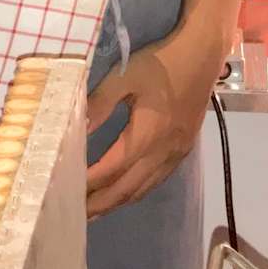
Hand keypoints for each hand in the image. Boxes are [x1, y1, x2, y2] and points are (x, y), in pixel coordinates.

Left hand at [83, 29, 221, 216]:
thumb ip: (99, 104)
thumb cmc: (161, 61)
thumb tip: (75, 129)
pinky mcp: (183, 149)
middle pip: (127, 189)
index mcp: (147, 134)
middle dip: (100, 204)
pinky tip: (125, 192)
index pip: (111, 169)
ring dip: (118, 202)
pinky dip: (137, 191)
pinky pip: (157, 180)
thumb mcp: (124, 76)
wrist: (203, 53)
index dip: (88, 183)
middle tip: (74, 215)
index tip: (65, 191)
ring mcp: (177, 153)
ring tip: (95, 211)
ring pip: (144, 188)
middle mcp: (164, 151)